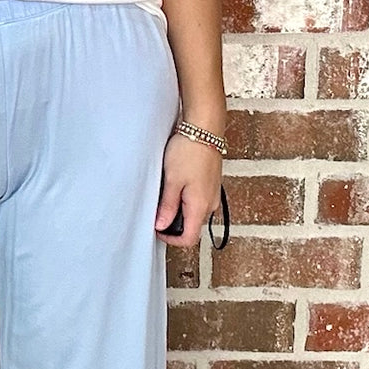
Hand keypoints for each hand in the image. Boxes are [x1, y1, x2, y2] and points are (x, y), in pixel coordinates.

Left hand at [155, 131, 222, 247]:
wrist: (205, 129)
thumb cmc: (189, 151)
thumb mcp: (172, 180)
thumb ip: (168, 206)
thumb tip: (162, 225)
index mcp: (200, 206)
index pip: (189, 239)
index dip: (171, 240)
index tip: (157, 229)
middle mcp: (210, 204)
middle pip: (191, 226)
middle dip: (173, 224)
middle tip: (156, 210)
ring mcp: (212, 193)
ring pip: (194, 213)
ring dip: (178, 210)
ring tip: (164, 194)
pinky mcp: (211, 184)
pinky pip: (198, 200)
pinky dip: (185, 199)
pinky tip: (175, 185)